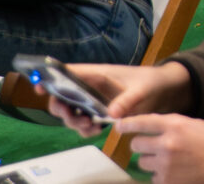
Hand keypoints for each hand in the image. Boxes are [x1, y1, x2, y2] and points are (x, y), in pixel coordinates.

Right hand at [47, 61, 192, 136]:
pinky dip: (86, 129)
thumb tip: (112, 114)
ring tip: (89, 126)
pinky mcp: (99, 113)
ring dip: (74, 121)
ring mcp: (93, 101)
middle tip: (73, 117)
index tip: (38, 86)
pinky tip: (97, 130)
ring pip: (71, 112)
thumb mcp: (142, 90)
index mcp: (97, 74)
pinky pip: (84, 123)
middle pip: (63, 96)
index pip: (68, 72)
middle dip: (61, 108)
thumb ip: (127, 100)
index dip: (50, 77)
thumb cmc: (151, 82)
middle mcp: (91, 87)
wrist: (164, 91)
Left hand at [118, 113, 203, 183]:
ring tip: (169, 163)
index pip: (144, 122)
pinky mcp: (166, 181)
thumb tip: (153, 130)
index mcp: (175, 126)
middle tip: (152, 148)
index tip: (118, 126)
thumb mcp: (195, 126)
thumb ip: (173, 126)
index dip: (128, 123)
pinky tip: (176, 173)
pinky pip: (154, 178)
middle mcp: (166, 144)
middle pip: (136, 145)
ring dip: (152, 162)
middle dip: (142, 146)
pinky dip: (161, 176)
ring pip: (143, 163)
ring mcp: (165, 165)